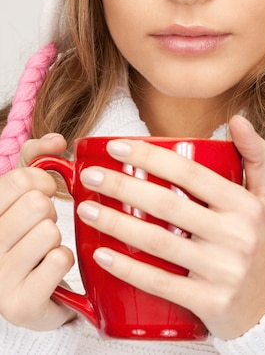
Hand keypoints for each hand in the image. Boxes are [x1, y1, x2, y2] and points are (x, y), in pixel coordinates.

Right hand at [0, 134, 75, 329]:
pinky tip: (49, 270)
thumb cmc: (26, 235)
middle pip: (36, 204)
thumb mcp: (23, 193)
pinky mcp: (19, 306)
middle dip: (49, 211)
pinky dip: (64, 260)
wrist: (31, 295)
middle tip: (42, 226)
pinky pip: (59, 260)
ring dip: (56, 238)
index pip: (18, 180)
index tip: (43, 193)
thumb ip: (36, 158)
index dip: (42, 181)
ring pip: (49, 231)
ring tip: (43, 250)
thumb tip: (57, 140)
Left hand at [77, 116, 264, 338]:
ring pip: (158, 243)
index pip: (190, 173)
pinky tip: (102, 254)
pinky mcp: (209, 302)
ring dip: (116, 223)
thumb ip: (257, 155)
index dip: (150, 156)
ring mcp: (222, 271)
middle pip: (167, 204)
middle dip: (122, 185)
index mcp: (246, 206)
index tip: (115, 146)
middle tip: (90, 175)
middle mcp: (237, 236)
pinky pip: (161, 284)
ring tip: (86, 209)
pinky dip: (128, 268)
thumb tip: (239, 118)